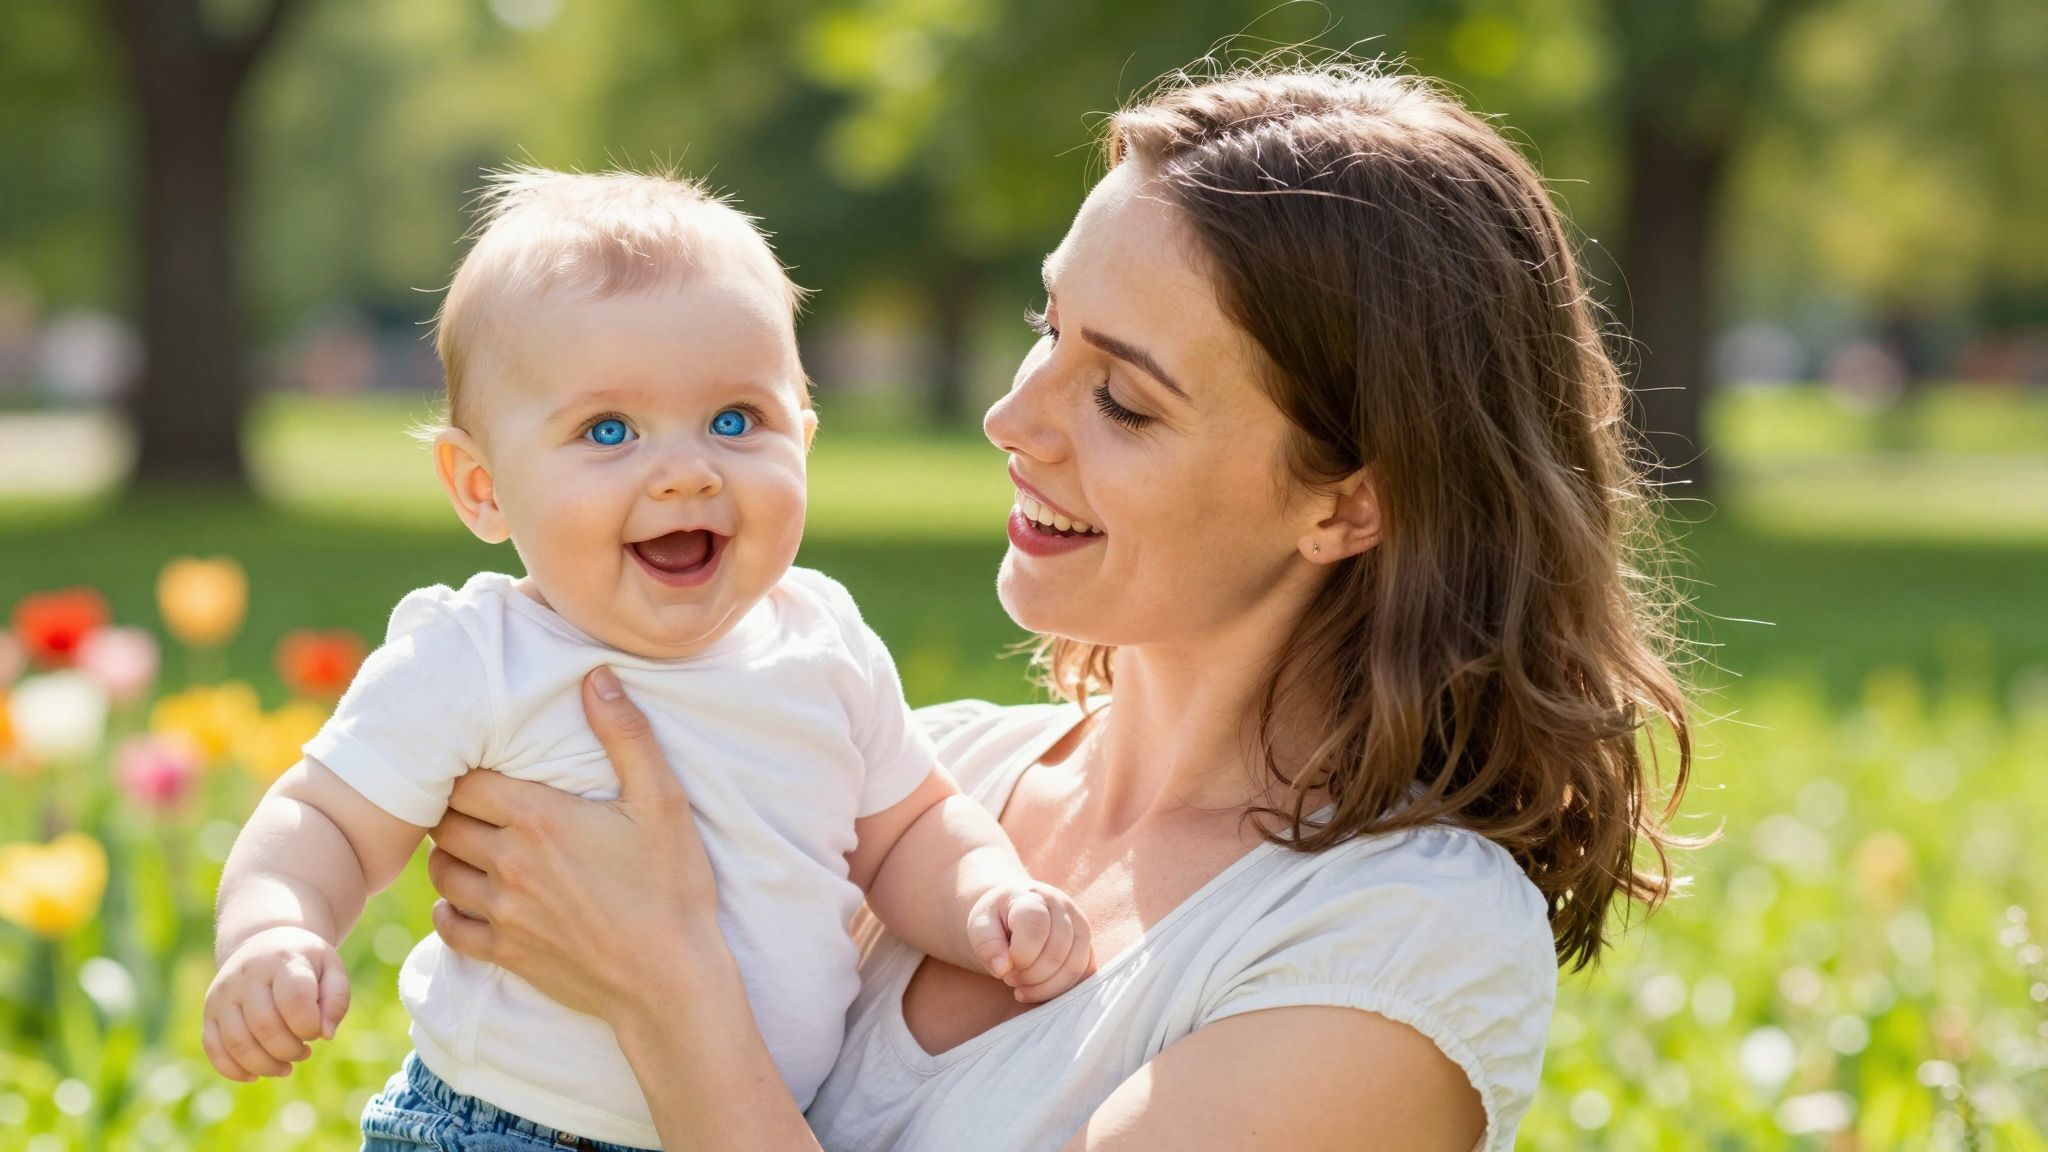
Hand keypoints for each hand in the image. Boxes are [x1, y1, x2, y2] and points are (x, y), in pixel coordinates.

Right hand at [201, 926, 349, 1081]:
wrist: (264, 943)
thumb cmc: (305, 962)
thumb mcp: (331, 969)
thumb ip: (337, 1000)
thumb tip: (326, 1035)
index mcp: (281, 961)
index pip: (293, 1000)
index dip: (309, 1026)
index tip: (318, 1031)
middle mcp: (246, 976)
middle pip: (265, 1026)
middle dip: (290, 1050)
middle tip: (305, 1052)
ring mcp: (223, 995)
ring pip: (238, 1043)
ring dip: (266, 1065)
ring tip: (286, 1066)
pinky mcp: (210, 1013)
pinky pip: (213, 1048)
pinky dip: (234, 1070)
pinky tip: (256, 1075)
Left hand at [425, 666, 722, 1021]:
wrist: (671, 980)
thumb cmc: (672, 886)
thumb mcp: (662, 801)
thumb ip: (626, 734)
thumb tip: (596, 674)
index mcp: (540, 818)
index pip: (466, 782)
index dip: (469, 772)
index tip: (487, 770)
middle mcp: (509, 863)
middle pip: (445, 824)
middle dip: (455, 810)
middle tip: (478, 804)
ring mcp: (503, 912)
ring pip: (441, 872)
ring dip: (451, 855)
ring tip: (474, 845)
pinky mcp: (505, 953)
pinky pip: (449, 927)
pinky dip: (449, 910)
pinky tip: (470, 899)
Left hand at [967, 881, 1094, 1003]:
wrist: (1013, 910)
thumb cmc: (996, 919)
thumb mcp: (980, 924)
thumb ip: (987, 944)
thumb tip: (1002, 968)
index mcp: (1034, 898)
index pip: (1036, 929)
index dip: (1019, 956)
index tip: (1002, 966)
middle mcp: (1064, 908)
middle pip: (1056, 953)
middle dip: (1030, 976)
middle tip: (1010, 978)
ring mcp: (1080, 926)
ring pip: (1074, 968)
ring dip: (1045, 988)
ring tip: (1023, 986)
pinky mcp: (1087, 946)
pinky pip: (1083, 976)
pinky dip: (1061, 990)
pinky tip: (1040, 989)